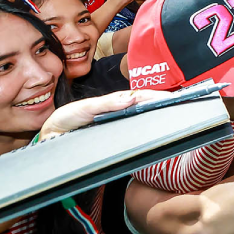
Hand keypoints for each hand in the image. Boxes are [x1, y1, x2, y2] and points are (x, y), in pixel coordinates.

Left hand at [38, 90, 171, 140]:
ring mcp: (118, 124)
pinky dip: (147, 131)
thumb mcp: (85, 108)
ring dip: (158, 116)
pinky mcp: (115, 138)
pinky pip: (134, 133)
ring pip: (142, 119)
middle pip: (145, 106)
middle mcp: (119, 112)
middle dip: (163, 104)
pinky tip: (156, 132)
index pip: (140, 96)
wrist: (51, 137)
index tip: (172, 98)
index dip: (157, 96)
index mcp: (114, 102)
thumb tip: (132, 98)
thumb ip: (107, 103)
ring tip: (175, 116)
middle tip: (181, 106)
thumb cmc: (67, 118)